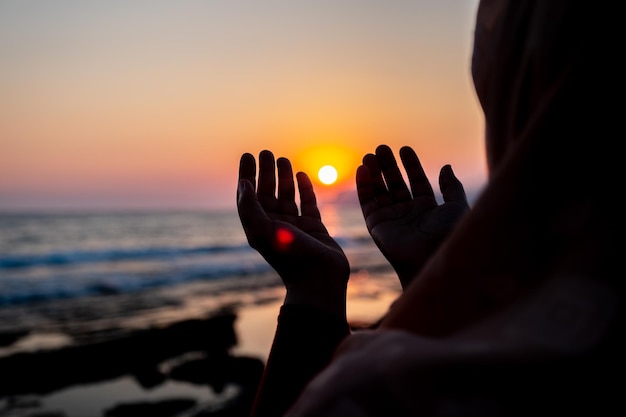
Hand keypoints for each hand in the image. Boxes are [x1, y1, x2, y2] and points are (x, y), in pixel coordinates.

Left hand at [237, 150, 349, 317]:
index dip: (247, 175)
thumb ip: (250, 207)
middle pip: (267, 192)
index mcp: (259, 227)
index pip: (249, 196)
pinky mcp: (314, 228)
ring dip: (284, 177)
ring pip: (287, 196)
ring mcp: (295, 226)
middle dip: (265, 172)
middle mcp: (275, 225)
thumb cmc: (289, 258)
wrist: (319, 278)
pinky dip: (304, 189)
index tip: (248, 156)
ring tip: (283, 158)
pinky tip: (302, 174)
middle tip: (266, 152)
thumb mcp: (262, 232)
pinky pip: (307, 204)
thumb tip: (243, 183)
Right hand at [357, 145, 468, 288]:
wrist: (432, 257)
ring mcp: (391, 219)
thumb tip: (447, 167)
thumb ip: (451, 186)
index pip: (417, 182)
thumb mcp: (456, 206)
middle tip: (382, 148)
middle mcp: (408, 213)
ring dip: (373, 173)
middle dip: (389, 166)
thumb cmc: (449, 234)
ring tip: (369, 155)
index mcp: (428, 208)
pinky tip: (363, 170)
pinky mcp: (376, 226)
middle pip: (395, 184)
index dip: (411, 165)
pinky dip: (363, 187)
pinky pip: (367, 203)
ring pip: (379, 191)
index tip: (405, 149)